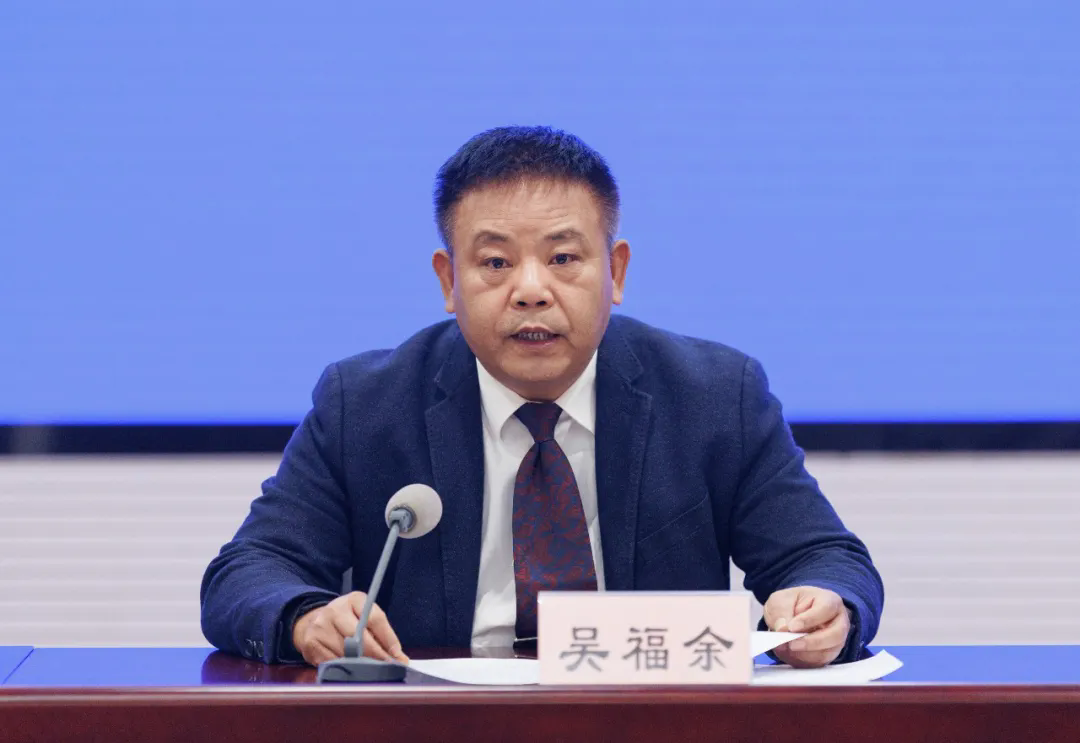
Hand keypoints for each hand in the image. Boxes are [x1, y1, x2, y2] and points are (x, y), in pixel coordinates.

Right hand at [292, 591, 408, 666]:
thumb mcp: (364, 619)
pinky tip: (350, 671)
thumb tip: (401, 659)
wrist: (314, 622)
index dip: (388, 639)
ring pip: (346, 652)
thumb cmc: (347, 622)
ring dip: (360, 665)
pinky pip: (332, 662)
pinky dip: (343, 669)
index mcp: (354, 599)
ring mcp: (320, 626)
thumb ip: (383, 637)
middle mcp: (335, 610)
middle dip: (376, 655)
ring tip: (370, 671)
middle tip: (386, 668)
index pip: (375, 618)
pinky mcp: (311, 643)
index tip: (397, 655)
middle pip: (359, 636)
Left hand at [763, 586, 849, 667]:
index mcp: (830, 601)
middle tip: (791, 644)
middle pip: (835, 635)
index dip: (809, 619)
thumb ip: (781, 611)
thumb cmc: (790, 603)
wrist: (790, 614)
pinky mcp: (827, 656)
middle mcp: (839, 622)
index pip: (826, 609)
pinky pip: (818, 663)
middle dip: (811, 642)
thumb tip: (783, 629)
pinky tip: (788, 654)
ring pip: (827, 653)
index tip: (792, 626)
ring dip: (804, 654)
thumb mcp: (781, 599)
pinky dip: (802, 661)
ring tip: (785, 648)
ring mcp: (835, 641)